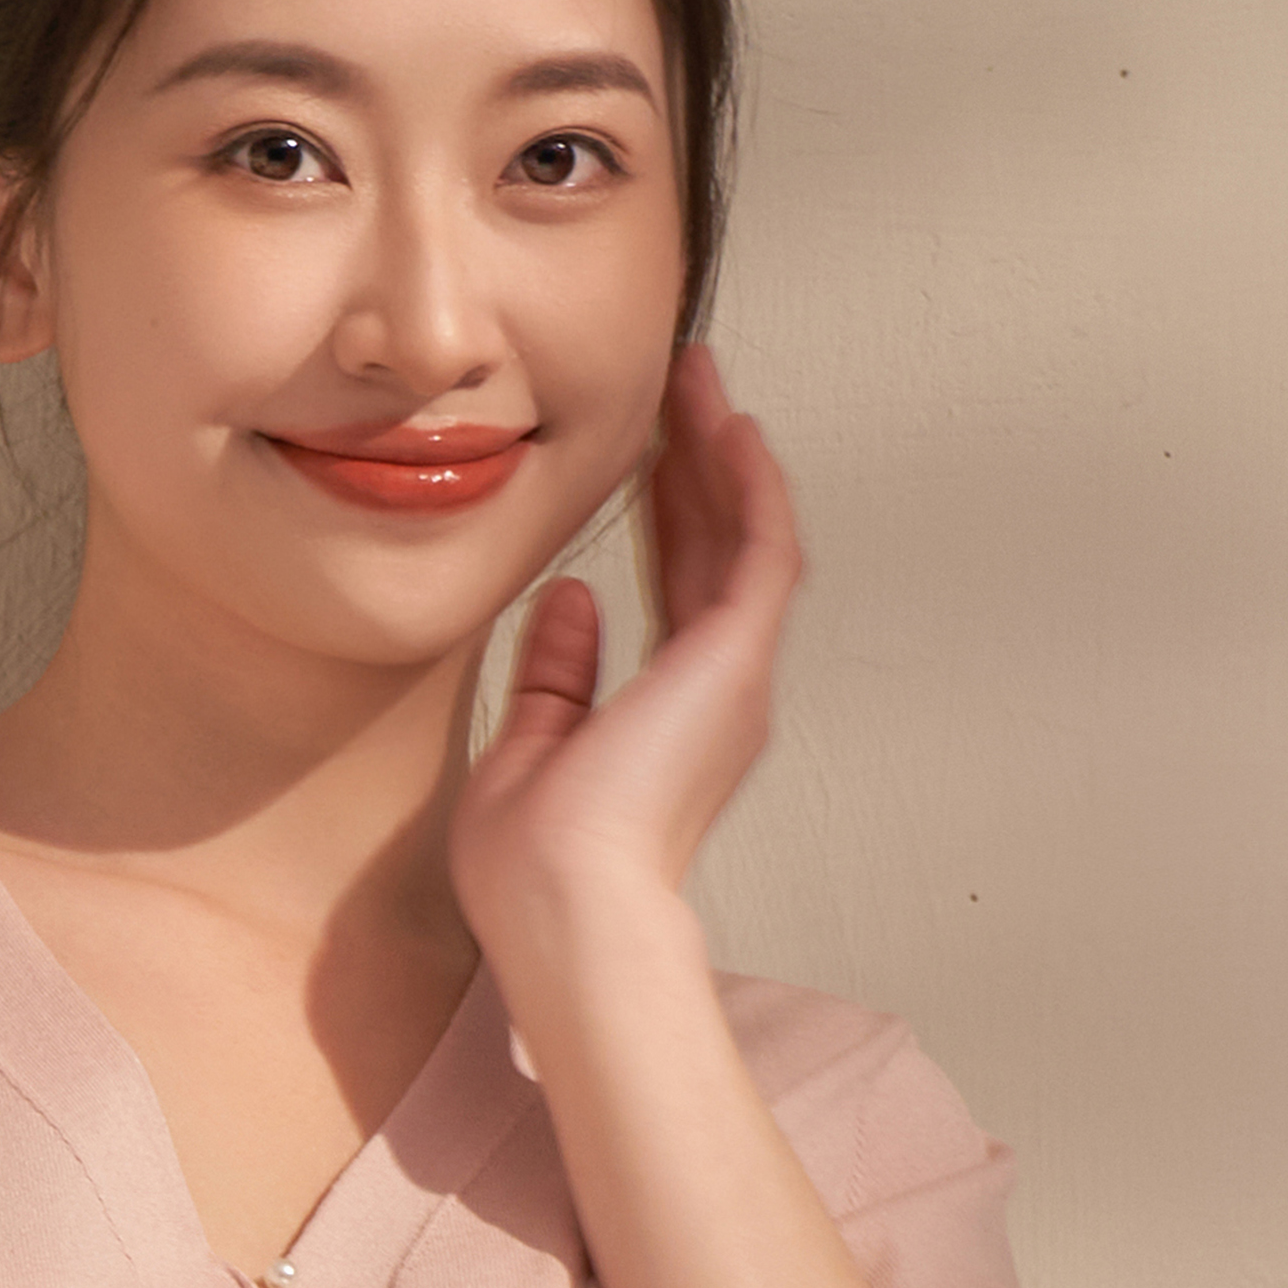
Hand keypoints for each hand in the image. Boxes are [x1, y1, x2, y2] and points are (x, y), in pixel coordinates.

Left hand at [448, 341, 803, 935]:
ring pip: (742, 537)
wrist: (564, 906)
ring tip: (701, 381)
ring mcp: (734, 676)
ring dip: (724, 455)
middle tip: (684, 385)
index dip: (665, 512)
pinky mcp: (737, 659)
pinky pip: (760, 550)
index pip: (674, 589)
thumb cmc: (538, 868)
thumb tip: (568, 597)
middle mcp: (717, 693)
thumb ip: (555, 674)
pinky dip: (750, 486)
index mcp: (671, 715)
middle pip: (715, 549)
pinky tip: (731, 426)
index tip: (647, 450)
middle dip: (699, 461)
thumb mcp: (527, 748)